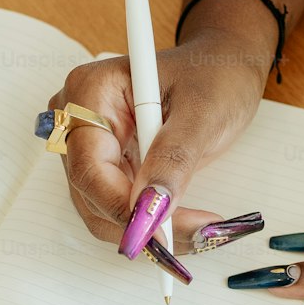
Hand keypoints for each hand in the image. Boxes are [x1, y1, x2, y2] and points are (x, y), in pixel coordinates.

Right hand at [46, 26, 268, 253]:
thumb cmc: (213, 74)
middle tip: (198, 234)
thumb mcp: (202, 111)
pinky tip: (186, 224)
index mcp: (91, 92)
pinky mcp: (109, 170)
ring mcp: (91, 149)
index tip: (162, 232)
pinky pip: (119, 211)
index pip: (90, 167)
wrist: (224, 70)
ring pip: (103, 213)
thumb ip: (173, 159)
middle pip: (92, 196)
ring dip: (148, 232)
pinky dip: (150, 225)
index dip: (122, 207)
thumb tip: (150, 206)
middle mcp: (80, 122)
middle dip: (141, 224)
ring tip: (200, 230)